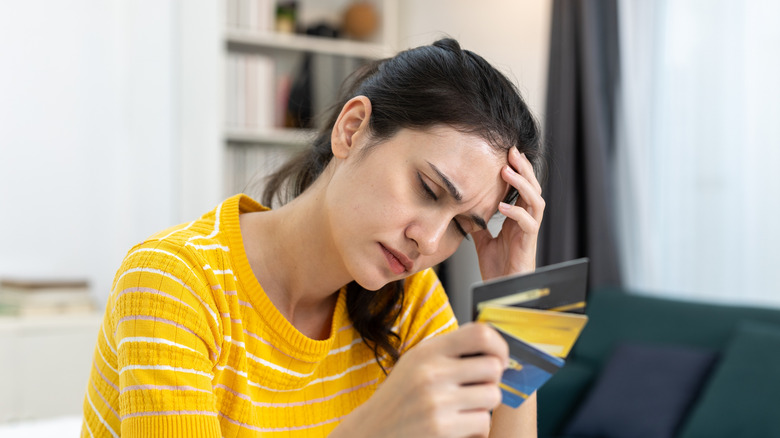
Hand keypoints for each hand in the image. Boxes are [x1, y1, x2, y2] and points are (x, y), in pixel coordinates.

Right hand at [331, 323, 508, 437]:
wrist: (371, 431)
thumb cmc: (400, 397)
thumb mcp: (417, 363)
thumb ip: (450, 351)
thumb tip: (495, 347)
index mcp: (427, 350)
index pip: (480, 333)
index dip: (499, 346)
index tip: (499, 358)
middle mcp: (432, 372)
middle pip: (493, 367)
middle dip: (492, 380)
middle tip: (478, 388)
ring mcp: (436, 400)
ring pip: (492, 396)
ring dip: (484, 406)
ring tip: (465, 408)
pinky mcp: (440, 427)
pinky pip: (483, 422)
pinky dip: (476, 428)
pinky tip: (459, 426)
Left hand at [472, 147, 543, 280]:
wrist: (502, 292)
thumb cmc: (498, 269)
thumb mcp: (484, 241)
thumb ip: (479, 225)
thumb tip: (464, 209)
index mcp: (518, 219)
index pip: (522, 188)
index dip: (517, 170)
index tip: (505, 153)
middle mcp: (527, 222)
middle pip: (533, 188)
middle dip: (524, 169)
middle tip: (511, 152)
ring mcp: (529, 233)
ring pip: (536, 201)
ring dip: (522, 185)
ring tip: (507, 172)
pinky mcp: (528, 245)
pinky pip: (529, 224)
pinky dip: (516, 213)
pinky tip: (503, 206)